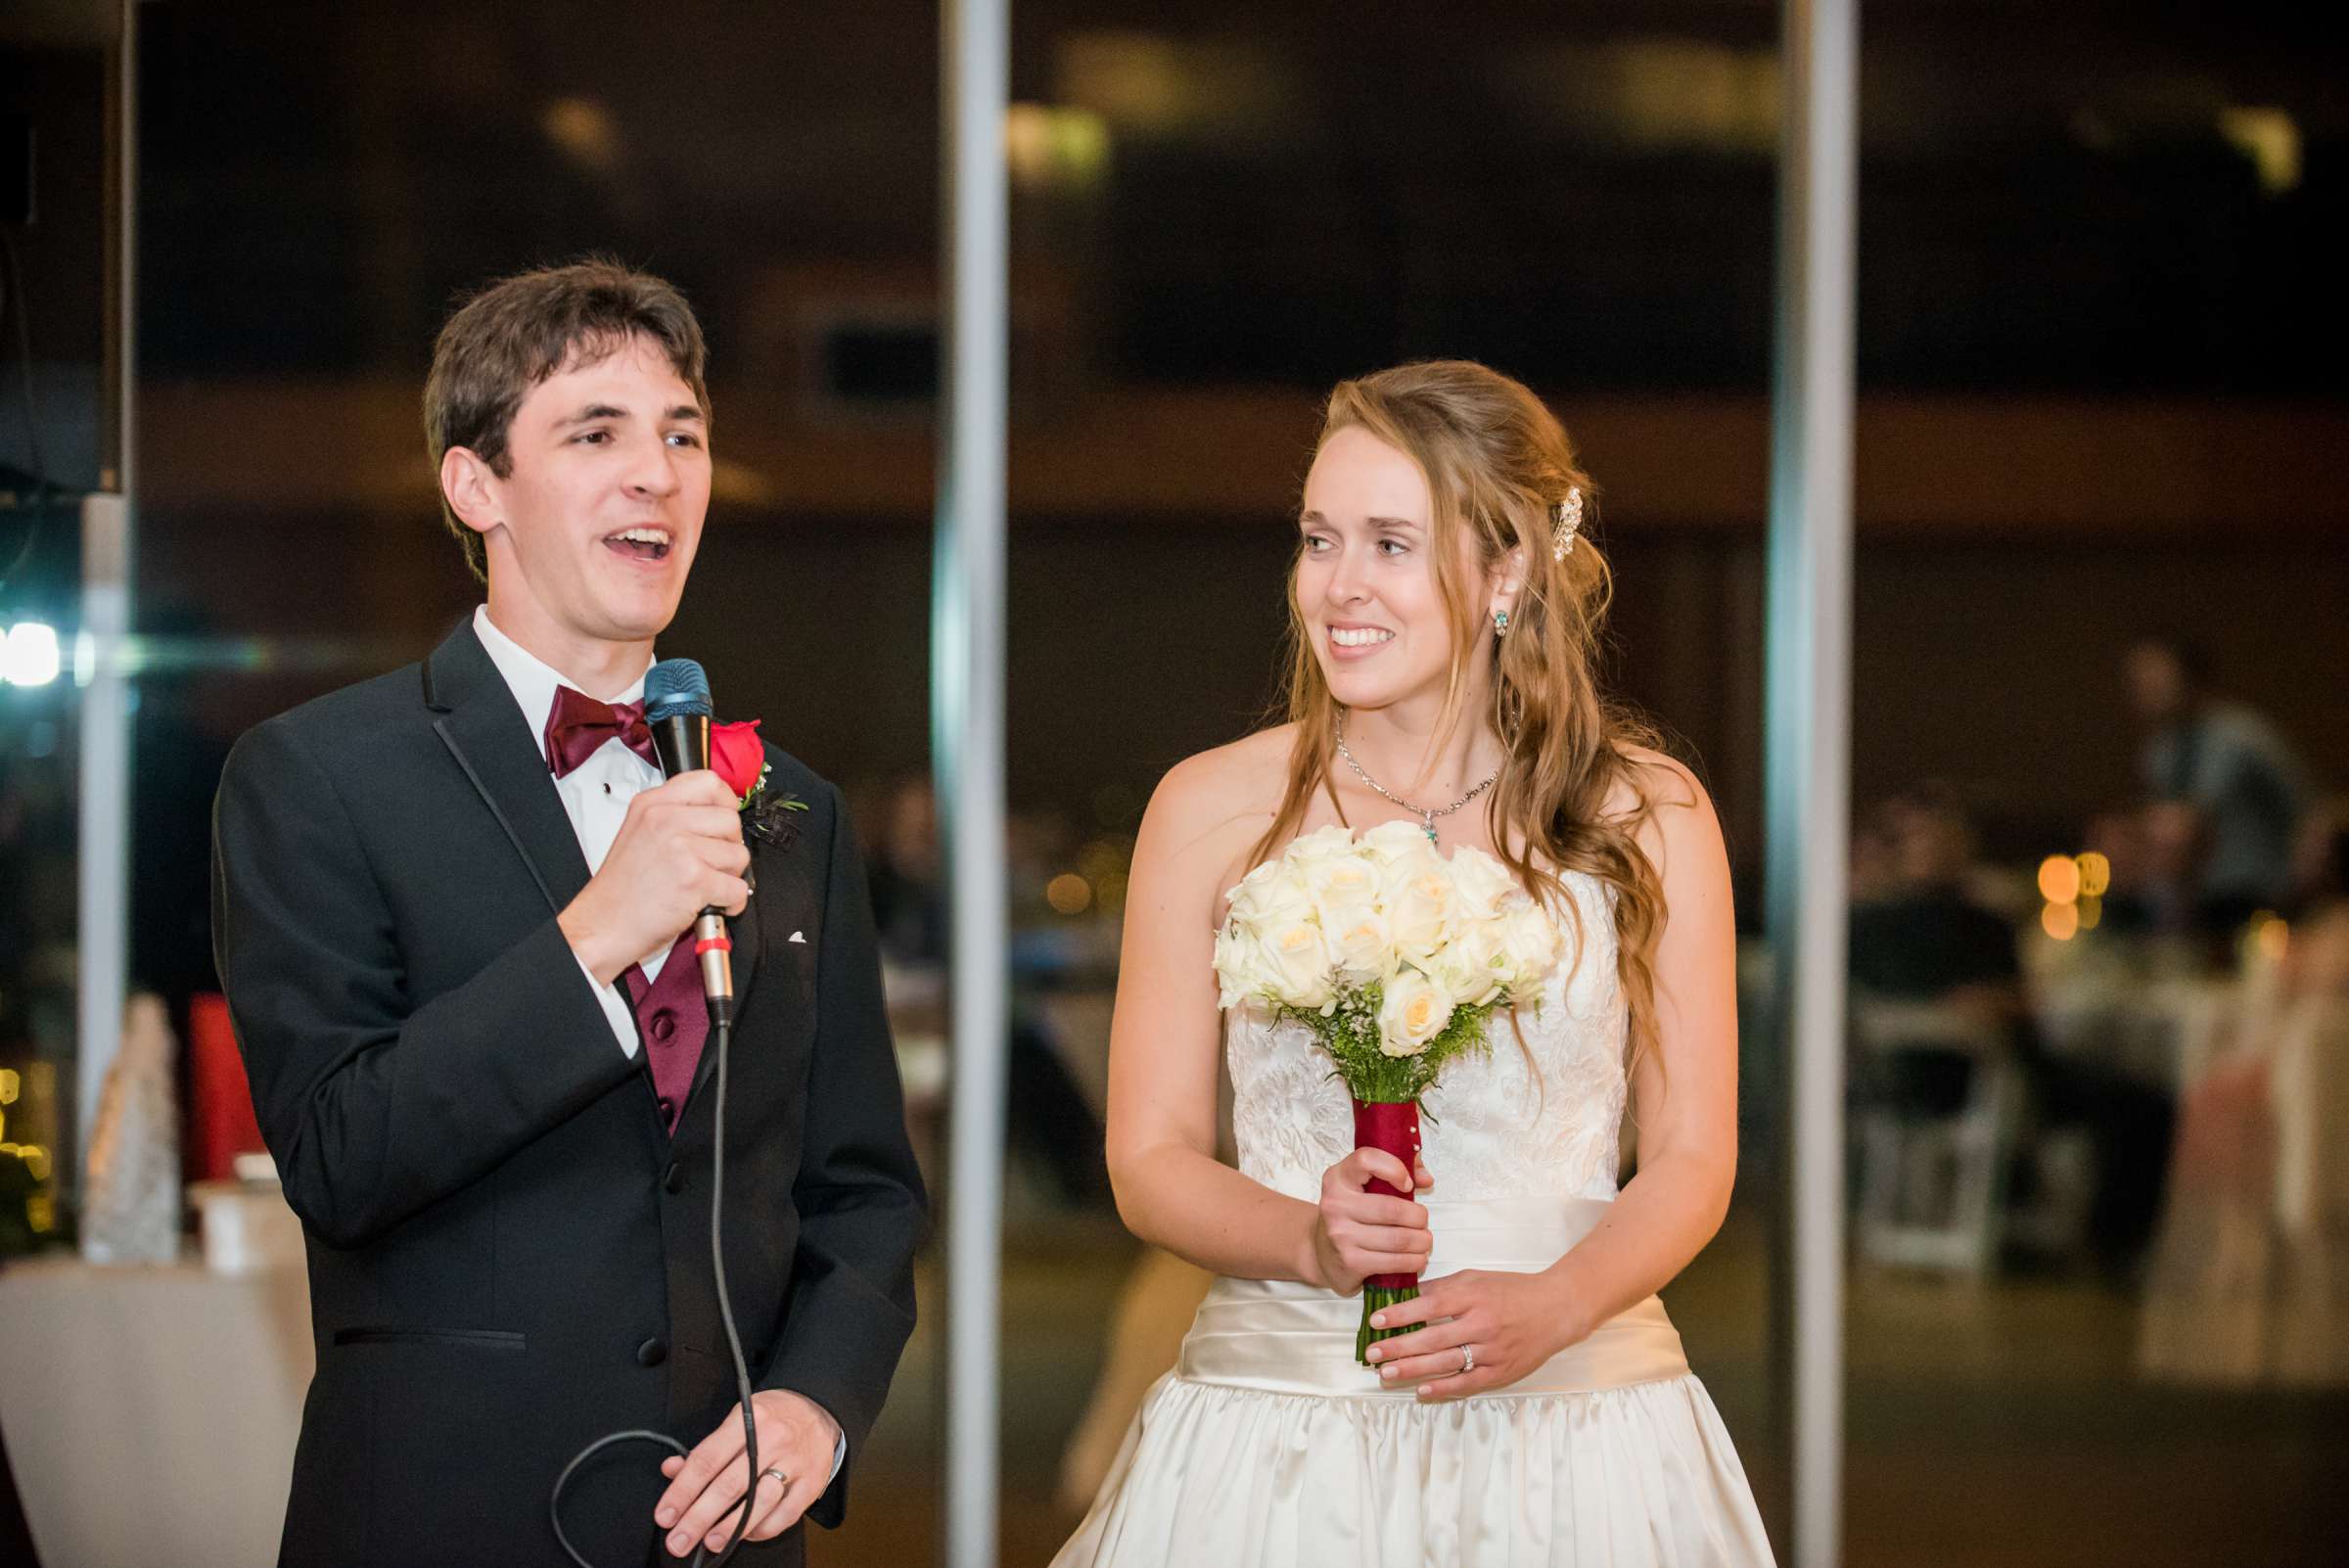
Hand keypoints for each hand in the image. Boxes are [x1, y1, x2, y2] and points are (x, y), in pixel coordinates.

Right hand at [560, 771, 749, 983]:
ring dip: (729, 877)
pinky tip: (710, 905)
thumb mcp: (637, 833)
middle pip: (731, 820)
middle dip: (729, 847)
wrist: (601, 926)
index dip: (726, 803)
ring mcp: (680, 848)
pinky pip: (738, 887)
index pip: (709, 782)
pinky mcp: (694, 879)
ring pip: (738, 855)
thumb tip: (718, 815)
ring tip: (702, 887)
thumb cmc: (620, 890)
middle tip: (710, 864)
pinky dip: (731, 902)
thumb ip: (674, 817)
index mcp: (651, 804)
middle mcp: (665, 820)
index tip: (724, 821)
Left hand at [653, 1388, 839, 1557]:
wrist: (818, 1409)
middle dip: (698, 1518)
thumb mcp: (737, 1418)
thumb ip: (706, 1448)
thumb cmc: (772, 1417)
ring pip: (760, 1501)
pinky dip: (763, 1529)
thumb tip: (672, 1470)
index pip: (707, 1460)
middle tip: (678, 1540)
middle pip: (729, 1485)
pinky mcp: (812, 1482)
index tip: (665, 1515)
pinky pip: (786, 1514)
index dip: (682, 1491)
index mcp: (748, 1420)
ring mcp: (794, 1462)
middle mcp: (772, 1440)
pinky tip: (746, 1535)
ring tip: (710, 1542)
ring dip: (731, 1527)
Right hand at [1306, 1146, 1436, 1294]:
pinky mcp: (1350, 1261)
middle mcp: (1335, 1204)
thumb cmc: (1350, 1215)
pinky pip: (1394, 1262)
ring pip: (1398, 1238)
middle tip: (1422, 1221)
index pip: (1366, 1160)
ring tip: (1424, 1241)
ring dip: (1421, 1241)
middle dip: (1419, 1217)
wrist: (1320, 1252)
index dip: (1394, 1168)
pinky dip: (1414, 1261)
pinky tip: (1417, 1258)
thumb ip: (1395, 1172)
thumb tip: (1425, 1178)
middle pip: (1392, 1208)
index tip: (1408, 1183)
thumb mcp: (1362, 1186)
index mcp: (1338, 1178)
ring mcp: (1340, 1234)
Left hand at [1360, 1268, 1583, 1399]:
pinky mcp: (1501, 1371)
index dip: (1400, 1314)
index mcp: (1472, 1296)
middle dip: (1398, 1347)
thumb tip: (1404, 1295)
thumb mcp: (1475, 1279)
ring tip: (1386, 1374)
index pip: (1428, 1306)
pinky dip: (1443, 1388)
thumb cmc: (1511, 1290)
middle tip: (1371, 1354)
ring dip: (1413, 1370)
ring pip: (1445, 1363)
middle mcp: (1481, 1324)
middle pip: (1432, 1339)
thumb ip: (1442, 1288)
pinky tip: (1421, 1391)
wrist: (1556, 1309)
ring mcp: (1492, 1350)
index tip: (1375, 1322)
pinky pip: (1467, 1382)